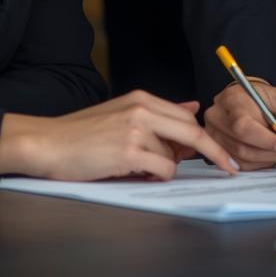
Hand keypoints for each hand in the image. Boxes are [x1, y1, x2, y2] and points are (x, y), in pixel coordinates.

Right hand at [0, 90, 239, 181]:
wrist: (46, 142)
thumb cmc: (80, 134)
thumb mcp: (122, 113)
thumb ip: (158, 113)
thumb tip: (192, 108)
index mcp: (142, 99)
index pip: (188, 118)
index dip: (207, 138)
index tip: (224, 154)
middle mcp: (143, 110)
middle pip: (193, 133)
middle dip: (215, 153)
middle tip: (229, 168)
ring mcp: (136, 130)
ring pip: (173, 156)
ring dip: (162, 168)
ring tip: (137, 169)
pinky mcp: (128, 151)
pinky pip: (161, 169)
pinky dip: (156, 177)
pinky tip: (138, 175)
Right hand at [203, 80, 275, 169]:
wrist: (248, 101)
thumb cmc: (263, 100)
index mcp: (233, 98)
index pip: (243, 126)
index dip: (264, 140)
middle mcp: (217, 115)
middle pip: (240, 145)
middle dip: (267, 152)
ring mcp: (212, 133)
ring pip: (238, 158)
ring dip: (262, 160)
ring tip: (273, 150)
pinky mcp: (213, 148)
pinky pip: (233, 165)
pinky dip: (253, 165)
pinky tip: (262, 156)